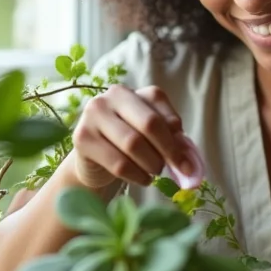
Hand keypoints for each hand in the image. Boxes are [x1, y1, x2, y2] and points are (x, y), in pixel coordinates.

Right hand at [69, 84, 190, 188]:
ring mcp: (92, 116)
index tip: (187, 161)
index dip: (176, 134)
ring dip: (152, 164)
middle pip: (149, 123)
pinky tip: (143, 179)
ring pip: (133, 144)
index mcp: (131, 91)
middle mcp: (110, 97)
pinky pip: (118, 162)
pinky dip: (137, 175)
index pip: (159, 105)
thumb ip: (170, 138)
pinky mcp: (81, 139)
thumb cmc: (127, 145)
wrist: (93, 161)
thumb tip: (189, 160)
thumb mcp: (151, 135)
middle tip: (177, 169)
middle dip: (168, 150)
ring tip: (155, 172)